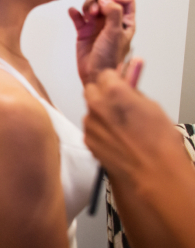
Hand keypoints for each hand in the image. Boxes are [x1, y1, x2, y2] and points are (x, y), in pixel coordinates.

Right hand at [69, 0, 134, 83]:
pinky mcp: (84, 32)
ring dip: (87, 6)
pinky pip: (78, 17)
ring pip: (92, 7)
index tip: (107, 3)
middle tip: (95, 12)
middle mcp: (111, 22)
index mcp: (125, 23)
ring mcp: (97, 26)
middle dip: (98, 2)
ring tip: (86, 15)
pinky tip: (73, 13)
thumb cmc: (110, 59)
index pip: (126, 1)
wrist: (96, 74)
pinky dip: (75, 13)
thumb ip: (113, 13)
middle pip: (105, 1)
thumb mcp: (115, 33)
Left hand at [83, 65, 181, 183]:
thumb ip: (133, 91)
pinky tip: (116, 140)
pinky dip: (99, 131)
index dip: (114, 81)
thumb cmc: (160, 143)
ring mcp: (90, 124)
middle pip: (91, 90)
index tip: (119, 86)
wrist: (155, 173)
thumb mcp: (152, 106)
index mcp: (113, 91)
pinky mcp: (88, 140)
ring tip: (121, 128)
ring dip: (100, 114)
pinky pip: (90, 129)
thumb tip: (128, 81)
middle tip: (118, 104)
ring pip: (90, 111)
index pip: (104, 74)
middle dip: (102, 94)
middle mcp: (97, 105)